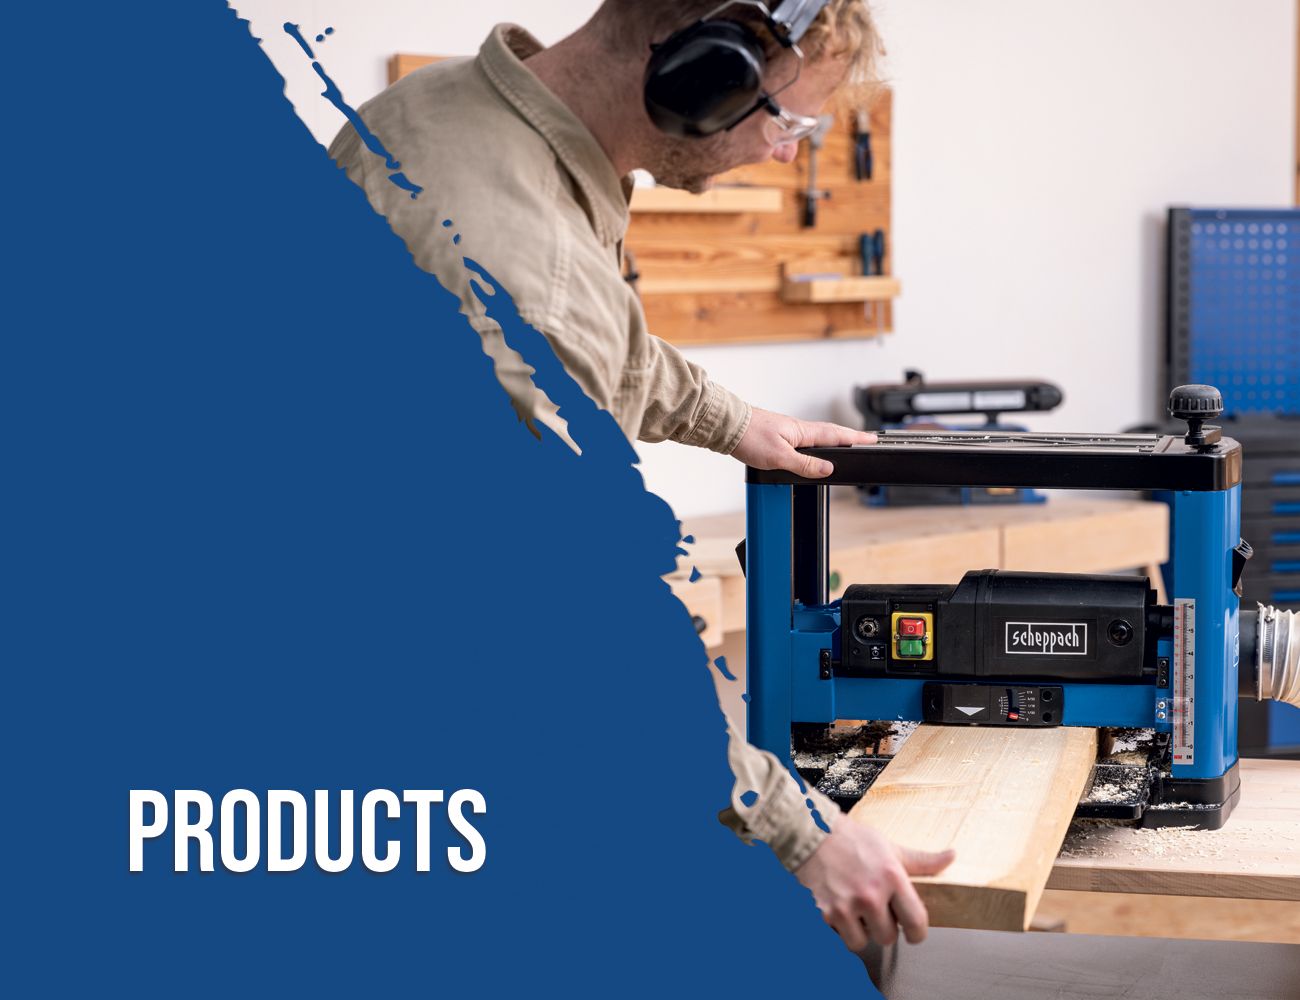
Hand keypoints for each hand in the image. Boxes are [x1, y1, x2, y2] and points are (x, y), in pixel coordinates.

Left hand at [732, 407, 876, 478]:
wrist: (726, 427)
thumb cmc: (748, 437)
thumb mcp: (779, 457)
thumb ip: (805, 464)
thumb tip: (828, 469)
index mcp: (803, 432)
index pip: (837, 435)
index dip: (856, 438)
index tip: (873, 439)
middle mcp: (798, 429)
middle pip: (831, 433)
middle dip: (850, 437)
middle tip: (866, 440)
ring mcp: (787, 431)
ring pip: (817, 436)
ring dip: (834, 439)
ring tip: (846, 445)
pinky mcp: (777, 435)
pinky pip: (804, 440)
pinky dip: (815, 444)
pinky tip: (811, 449)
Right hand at [794, 822, 954, 951]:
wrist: (809, 832)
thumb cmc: (851, 839)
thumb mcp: (890, 847)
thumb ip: (922, 860)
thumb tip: (951, 856)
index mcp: (891, 877)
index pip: (916, 923)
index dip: (916, 933)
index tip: (912, 933)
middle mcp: (870, 894)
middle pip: (887, 937)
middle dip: (881, 926)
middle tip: (871, 909)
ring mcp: (845, 906)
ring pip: (861, 942)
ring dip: (858, 930)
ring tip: (852, 909)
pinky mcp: (822, 912)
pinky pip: (836, 936)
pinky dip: (836, 927)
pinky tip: (835, 907)